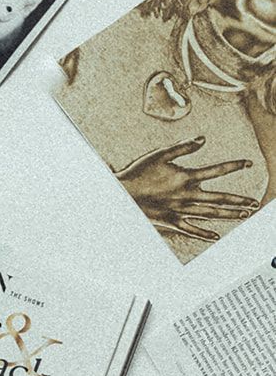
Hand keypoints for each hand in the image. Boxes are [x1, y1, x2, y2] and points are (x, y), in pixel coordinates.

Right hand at [114, 135, 258, 242]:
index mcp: (187, 177)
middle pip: (220, 198)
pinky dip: (204, 233)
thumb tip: (204, 138)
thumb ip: (183, 146)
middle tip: (254, 203)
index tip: (249, 164)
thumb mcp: (160, 154)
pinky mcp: (172, 221)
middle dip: (239, 200)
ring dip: (229, 215)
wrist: (122, 194)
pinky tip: (216, 236)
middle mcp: (187, 196)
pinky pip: (191, 229)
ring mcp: (180, 211)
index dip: (234, 166)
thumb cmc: (139, 172)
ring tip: (244, 215)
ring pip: (210, 214)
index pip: (217, 171)